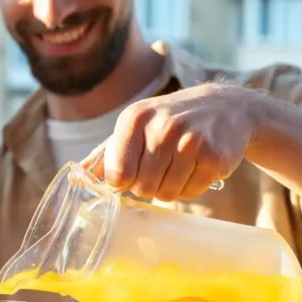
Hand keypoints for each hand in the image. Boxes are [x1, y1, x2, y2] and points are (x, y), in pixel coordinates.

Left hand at [82, 84, 261, 200]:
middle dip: (148, 186)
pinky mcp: (215, 156)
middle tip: (160, 167)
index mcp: (135, 118)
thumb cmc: (169, 121)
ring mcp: (191, 140)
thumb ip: (105, 154)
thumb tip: (76, 179)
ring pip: (166, 194)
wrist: (226, 106)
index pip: (117, 174)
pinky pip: (191, 193)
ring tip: (179, 165)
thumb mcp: (135, 127)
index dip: (122, 182)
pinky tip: (197, 166)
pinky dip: (192, 187)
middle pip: (141, 188)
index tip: (130, 173)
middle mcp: (162, 126)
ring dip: (170, 188)